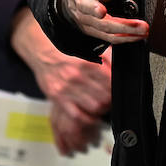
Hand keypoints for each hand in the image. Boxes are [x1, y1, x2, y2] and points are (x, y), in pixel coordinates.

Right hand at [12, 9, 109, 154]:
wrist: (42, 53)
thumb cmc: (67, 50)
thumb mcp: (88, 48)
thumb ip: (106, 56)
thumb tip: (123, 62)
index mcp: (87, 62)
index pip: (111, 82)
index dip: (117, 87)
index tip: (119, 88)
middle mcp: (77, 76)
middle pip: (105, 96)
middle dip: (111, 99)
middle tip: (112, 98)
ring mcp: (67, 89)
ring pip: (95, 107)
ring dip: (102, 108)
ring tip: (103, 104)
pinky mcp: (58, 98)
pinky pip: (78, 116)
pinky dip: (88, 117)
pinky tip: (92, 114)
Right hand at [61, 0, 158, 44]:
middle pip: (86, 5)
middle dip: (94, 9)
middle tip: (102, 11)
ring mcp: (85, 17)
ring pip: (101, 25)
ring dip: (122, 28)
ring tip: (142, 27)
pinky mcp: (92, 31)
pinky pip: (108, 37)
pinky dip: (125, 37)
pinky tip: (139, 36)